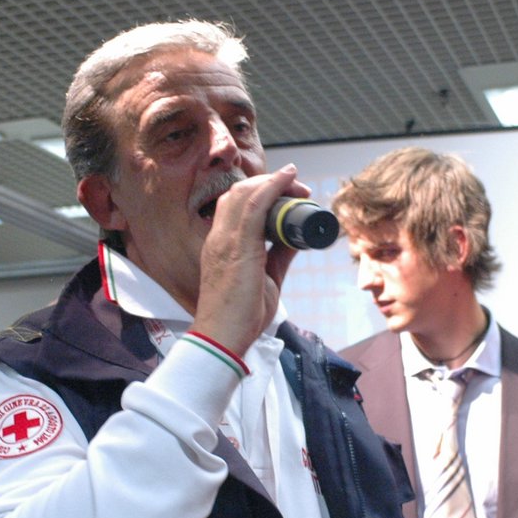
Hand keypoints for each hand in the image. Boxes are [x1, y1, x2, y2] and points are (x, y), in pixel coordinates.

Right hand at [189, 165, 308, 356]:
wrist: (222, 338)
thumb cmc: (239, 316)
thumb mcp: (267, 277)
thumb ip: (279, 254)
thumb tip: (298, 236)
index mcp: (220, 244)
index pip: (234, 204)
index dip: (260, 191)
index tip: (286, 193)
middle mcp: (218, 236)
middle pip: (240, 192)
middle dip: (270, 183)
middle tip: (298, 188)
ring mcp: (225, 240)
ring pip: (246, 193)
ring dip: (274, 182)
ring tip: (298, 184)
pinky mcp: (237, 247)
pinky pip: (255, 205)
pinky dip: (272, 187)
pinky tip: (288, 179)